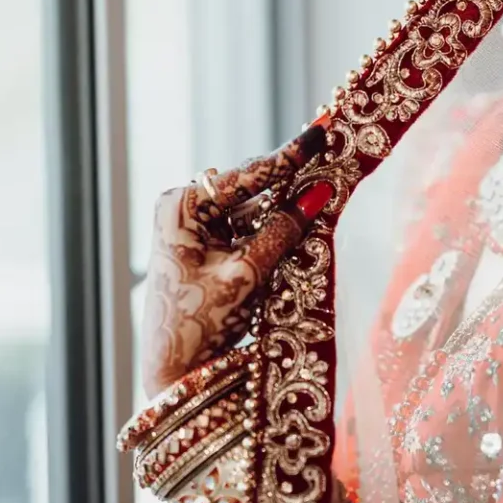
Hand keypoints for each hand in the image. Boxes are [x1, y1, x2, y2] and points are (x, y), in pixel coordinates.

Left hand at [141, 124, 330, 395]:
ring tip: (323, 191)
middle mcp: (184, 208)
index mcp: (182, 206)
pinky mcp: (206, 246)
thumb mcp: (246, 275)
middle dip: (289, 178)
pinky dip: (273, 228)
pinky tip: (302, 220)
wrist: (173, 370)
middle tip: (329, 155)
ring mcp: (193, 226)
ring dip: (284, 207)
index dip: (287, 156)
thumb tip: (317, 196)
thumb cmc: (198, 323)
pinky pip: (247, 228)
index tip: (319, 132)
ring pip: (252, 208)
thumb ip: (282, 233)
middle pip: (250, 188)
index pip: (246, 176)